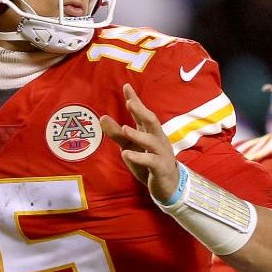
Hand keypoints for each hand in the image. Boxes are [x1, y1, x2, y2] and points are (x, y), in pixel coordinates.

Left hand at [100, 83, 179, 202]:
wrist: (169, 185)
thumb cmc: (149, 162)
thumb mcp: (130, 147)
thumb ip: (117, 134)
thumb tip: (102, 117)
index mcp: (150, 132)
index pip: (143, 113)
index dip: (135, 100)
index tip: (126, 86)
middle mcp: (157, 138)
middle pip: (151, 121)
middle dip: (141, 111)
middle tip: (129, 102)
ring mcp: (161, 152)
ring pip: (152, 141)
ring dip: (138, 134)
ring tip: (125, 129)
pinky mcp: (161, 167)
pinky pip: (151, 161)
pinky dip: (139, 157)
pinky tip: (126, 154)